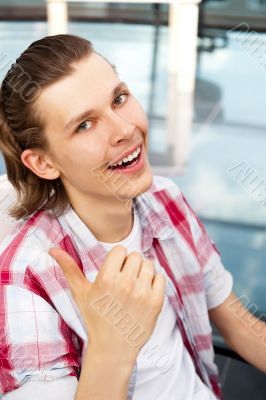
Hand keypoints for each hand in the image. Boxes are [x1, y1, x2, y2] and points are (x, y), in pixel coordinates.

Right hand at [49, 245, 165, 364]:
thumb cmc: (95, 318)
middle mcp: (125, 284)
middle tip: (124, 280)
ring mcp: (142, 293)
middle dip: (130, 265)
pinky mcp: (156, 302)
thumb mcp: (80, 293)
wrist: (112, 349)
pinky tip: (144, 292)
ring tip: (134, 286)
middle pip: (136, 256)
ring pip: (149, 264)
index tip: (114, 271)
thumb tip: (52, 249)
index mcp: (107, 278)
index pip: (120, 250)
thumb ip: (69, 268)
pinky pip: (161, 278)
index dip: (118, 260)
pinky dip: (154, 282)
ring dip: (143, 272)